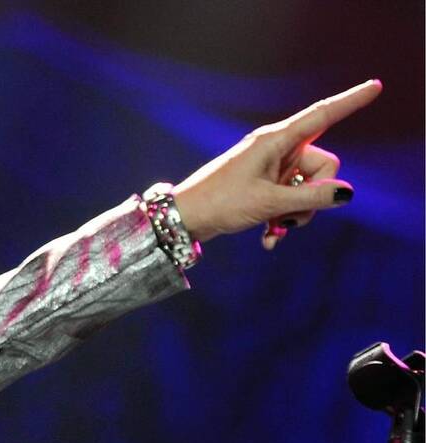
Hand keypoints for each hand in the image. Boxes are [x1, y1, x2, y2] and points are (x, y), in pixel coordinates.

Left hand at [172, 79, 380, 248]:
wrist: (184, 218)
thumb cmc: (220, 203)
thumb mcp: (269, 202)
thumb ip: (310, 197)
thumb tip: (345, 193)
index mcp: (275, 141)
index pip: (322, 116)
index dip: (350, 101)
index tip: (376, 86)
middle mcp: (276, 149)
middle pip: (323, 166)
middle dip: (315, 195)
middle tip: (290, 217)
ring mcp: (271, 167)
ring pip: (308, 186)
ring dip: (298, 211)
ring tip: (275, 227)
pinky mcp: (265, 183)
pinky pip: (291, 198)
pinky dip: (285, 217)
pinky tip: (269, 238)